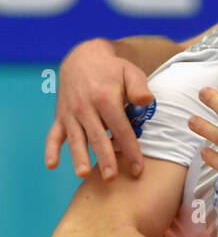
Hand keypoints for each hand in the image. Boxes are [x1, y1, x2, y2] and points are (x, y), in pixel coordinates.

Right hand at [44, 38, 152, 179]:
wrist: (83, 57)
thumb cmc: (113, 69)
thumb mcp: (131, 71)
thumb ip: (139, 87)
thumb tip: (148, 100)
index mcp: (105, 98)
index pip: (121, 129)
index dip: (130, 150)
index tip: (137, 169)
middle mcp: (85, 107)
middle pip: (97, 138)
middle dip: (105, 159)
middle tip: (112, 179)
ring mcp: (70, 113)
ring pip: (75, 139)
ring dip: (78, 157)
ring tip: (83, 175)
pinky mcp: (60, 116)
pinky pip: (53, 135)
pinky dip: (50, 149)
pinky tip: (51, 165)